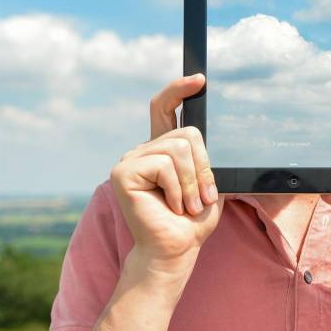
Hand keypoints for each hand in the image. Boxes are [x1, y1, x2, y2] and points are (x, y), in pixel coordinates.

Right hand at [110, 73, 223, 273]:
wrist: (174, 251)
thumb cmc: (191, 222)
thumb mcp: (208, 185)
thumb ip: (204, 159)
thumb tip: (207, 138)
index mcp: (161, 150)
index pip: (165, 109)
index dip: (179, 90)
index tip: (200, 80)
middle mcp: (143, 150)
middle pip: (187, 134)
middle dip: (203, 168)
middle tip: (201, 198)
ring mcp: (130, 159)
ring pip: (179, 149)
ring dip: (192, 183)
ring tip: (187, 206)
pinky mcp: (123, 172)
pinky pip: (165, 165)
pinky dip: (178, 189)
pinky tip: (170, 206)